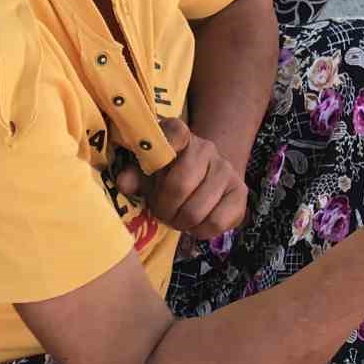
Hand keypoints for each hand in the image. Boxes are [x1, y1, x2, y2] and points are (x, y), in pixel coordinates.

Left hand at [116, 118, 247, 239]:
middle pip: (180, 185)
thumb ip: (134, 175)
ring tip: (176, 218)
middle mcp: (206, 147)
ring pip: (197, 210)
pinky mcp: (240, 193)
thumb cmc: (167, 174)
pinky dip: (200, 231)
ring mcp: (226, 169)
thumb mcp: (147, 171)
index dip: (164, 148)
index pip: (175, 133)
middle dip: (164, 208)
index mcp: (179, 135)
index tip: (151, 167)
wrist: (206, 174)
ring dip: (181, 223)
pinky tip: (195, 224)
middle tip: (161, 213)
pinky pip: (216, 223)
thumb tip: (123, 183)